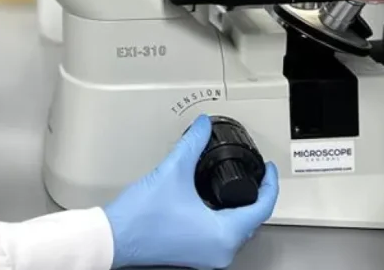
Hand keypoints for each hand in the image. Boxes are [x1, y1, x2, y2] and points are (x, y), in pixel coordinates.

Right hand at [103, 114, 278, 268]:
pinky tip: (213, 204)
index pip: (262, 208)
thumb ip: (192, 144)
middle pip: (252, 221)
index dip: (269, 184)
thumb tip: (203, 127)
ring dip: (239, 208)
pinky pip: (221, 237)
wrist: (115, 237)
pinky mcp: (195, 255)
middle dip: (256, 196)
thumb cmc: (141, 217)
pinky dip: (223, 219)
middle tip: (257, 175)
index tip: (267, 170)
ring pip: (237, 230)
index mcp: (223, 235)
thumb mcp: (173, 171)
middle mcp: (220, 251)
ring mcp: (208, 257)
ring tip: (237, 186)